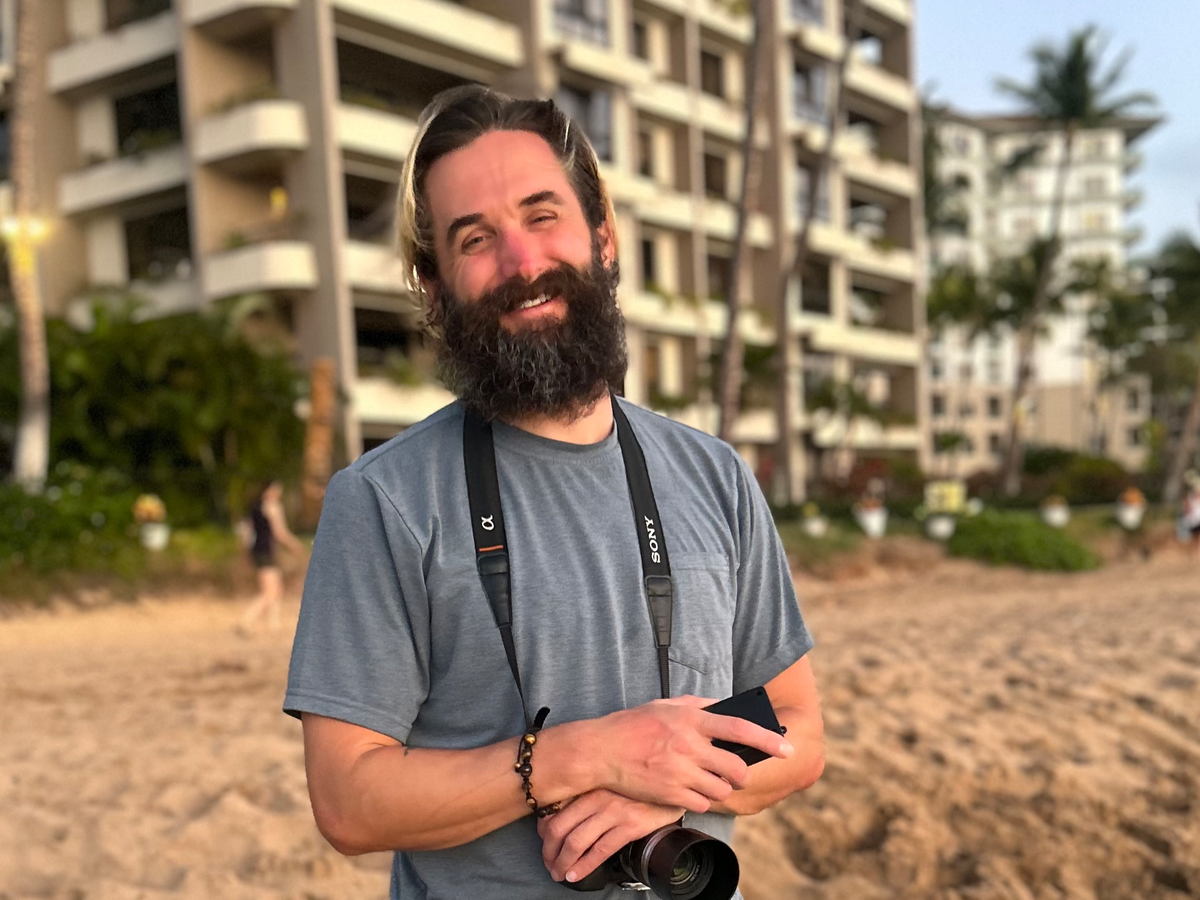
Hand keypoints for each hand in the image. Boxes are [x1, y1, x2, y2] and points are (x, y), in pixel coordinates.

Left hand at [538, 789, 683, 883]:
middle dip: (549, 852)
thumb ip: (585, 795)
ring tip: (559, 873)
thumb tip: (558, 815)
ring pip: (576, 842)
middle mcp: (596, 796)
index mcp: (588, 784)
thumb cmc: (635, 787)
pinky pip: (600, 851)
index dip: (542, 832)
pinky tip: (576, 874)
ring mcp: (613, 810)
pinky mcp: (630, 825)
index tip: (544, 843)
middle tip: (549, 864)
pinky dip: (584, 866)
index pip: (552, 810)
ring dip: (563, 863)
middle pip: (558, 828)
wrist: (669, 787)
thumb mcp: (606, 783)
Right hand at [594, 696, 792, 812]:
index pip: (738, 728)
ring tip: (708, 779)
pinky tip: (690, 789)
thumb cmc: (634, 724)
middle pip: (736, 767)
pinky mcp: (670, 794)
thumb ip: (699, 704)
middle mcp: (689, 746)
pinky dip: (702, 799)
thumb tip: (726, 706)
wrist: (602, 751)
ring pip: (721, 789)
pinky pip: (702, 803)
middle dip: (742, 773)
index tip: (785, 748)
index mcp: (691, 720)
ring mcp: (680, 772)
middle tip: (736, 772)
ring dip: (721, 787)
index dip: (766, 739)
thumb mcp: (667, 705)